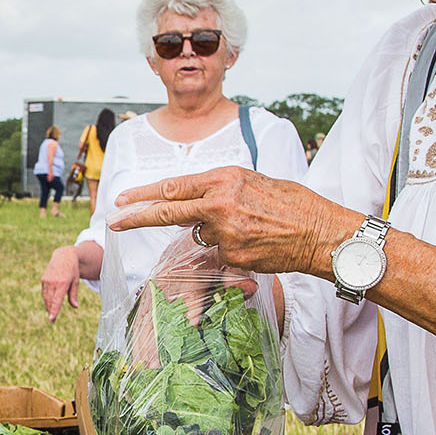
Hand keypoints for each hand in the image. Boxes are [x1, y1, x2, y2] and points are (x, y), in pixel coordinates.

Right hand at [40, 246, 81, 320]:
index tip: (52, 319)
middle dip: (51, 311)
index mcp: (63, 283)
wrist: (64, 256)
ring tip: (51, 313)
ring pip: (46, 298)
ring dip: (48, 306)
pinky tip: (49, 304)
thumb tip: (75, 306)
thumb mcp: (75, 282)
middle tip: (52, 320)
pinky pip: (44, 292)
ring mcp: (47, 280)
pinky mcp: (43, 279)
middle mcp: (53, 282)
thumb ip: (73, 295)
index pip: (57, 300)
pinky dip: (46, 299)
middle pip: (50, 301)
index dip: (54, 310)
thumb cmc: (72, 270)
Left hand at [109, 167, 357, 276]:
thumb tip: (199, 199)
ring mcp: (225, 232)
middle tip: (114, 220)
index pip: (176, 185)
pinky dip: (232, 251)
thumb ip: (223, 189)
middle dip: (138, 216)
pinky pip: (221, 255)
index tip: (124, 198)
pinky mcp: (233, 256)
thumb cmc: (294, 204)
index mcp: (225, 178)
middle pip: (169, 210)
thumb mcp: (255, 182)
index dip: (146, 193)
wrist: (321, 232)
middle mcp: (220, 203)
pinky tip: (257, 244)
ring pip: (202, 236)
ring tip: (249, 228)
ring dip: (214, 234)